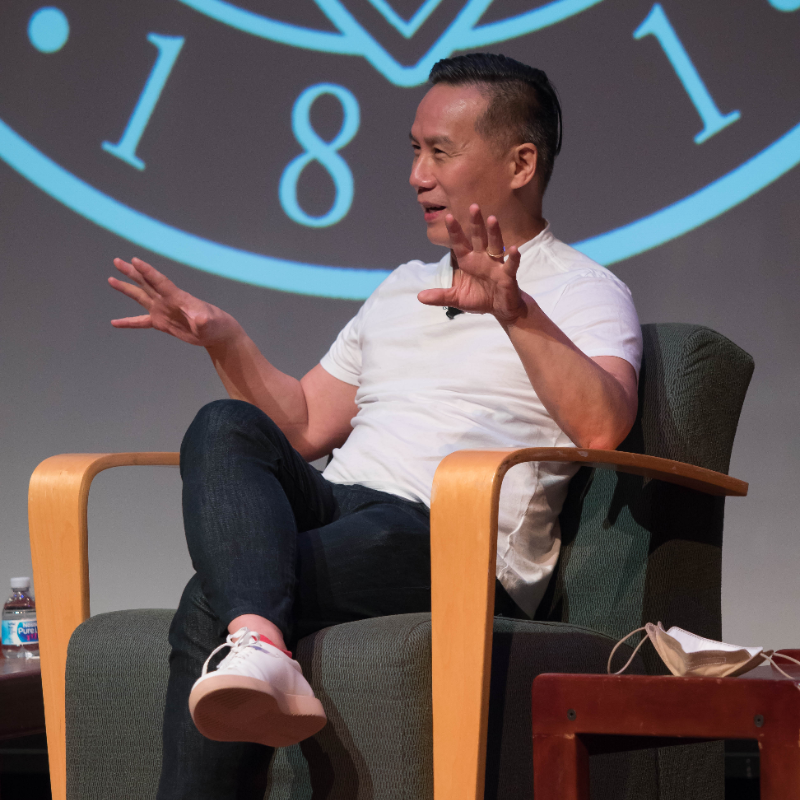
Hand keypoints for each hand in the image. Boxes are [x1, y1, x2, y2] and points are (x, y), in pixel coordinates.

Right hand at [109, 257, 240, 346]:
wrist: (216, 334)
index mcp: (177, 297)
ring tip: (111, 279)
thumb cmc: (215, 325)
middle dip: (131, 272)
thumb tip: (200, 319)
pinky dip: (128, 322)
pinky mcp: (161, 323)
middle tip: (117, 261)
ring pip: (140, 296)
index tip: (134, 260)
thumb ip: (203, 320)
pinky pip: (141, 321)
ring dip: (126, 288)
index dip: (148, 271)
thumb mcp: (210, 322)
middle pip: (146, 283)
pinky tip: (114, 323)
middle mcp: (167, 300)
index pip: (160, 281)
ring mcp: (162, 310)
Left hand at [417, 204, 525, 324]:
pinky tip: (514, 249)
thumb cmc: (480, 298)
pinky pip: (511, 265)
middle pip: (478, 238)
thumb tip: (420, 297)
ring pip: (495, 245)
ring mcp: (496, 265)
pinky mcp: (507, 275)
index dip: (455, 231)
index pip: (459, 244)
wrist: (500, 308)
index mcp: (468, 261)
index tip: (448, 217)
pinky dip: (514, 258)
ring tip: (492, 219)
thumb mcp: (457, 299)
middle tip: (473, 206)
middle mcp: (482, 259)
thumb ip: (440, 296)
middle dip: (475, 223)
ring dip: (494, 233)